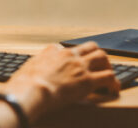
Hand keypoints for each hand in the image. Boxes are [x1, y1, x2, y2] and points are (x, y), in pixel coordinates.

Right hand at [0, 42, 118, 122]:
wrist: (31, 91)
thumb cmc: (24, 85)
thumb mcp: (26, 69)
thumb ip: (33, 67)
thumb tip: (30, 70)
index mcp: (53, 51)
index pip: (69, 48)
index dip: (76, 56)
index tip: (77, 64)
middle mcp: (69, 55)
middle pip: (91, 47)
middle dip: (98, 55)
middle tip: (100, 66)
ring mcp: (79, 66)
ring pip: (103, 57)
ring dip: (108, 66)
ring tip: (109, 77)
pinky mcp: (87, 80)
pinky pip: (108, 77)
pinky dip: (113, 83)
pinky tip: (114, 90)